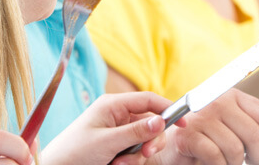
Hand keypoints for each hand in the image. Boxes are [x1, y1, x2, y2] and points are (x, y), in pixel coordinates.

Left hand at [41, 91, 180, 164]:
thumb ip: (135, 132)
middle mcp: (117, 115)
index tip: (184, 122)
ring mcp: (117, 131)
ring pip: (144, 141)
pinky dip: (130, 161)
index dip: (168, 108)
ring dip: (137, 156)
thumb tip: (161, 120)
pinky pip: (135, 152)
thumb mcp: (107, 142)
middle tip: (145, 154)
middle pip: (151, 123)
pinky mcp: (116, 146)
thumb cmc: (74, 152)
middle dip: (151, 140)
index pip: (148, 99)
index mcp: (112, 105)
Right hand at [150, 89, 258, 164]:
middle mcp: (218, 101)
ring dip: (236, 163)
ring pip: (235, 148)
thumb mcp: (237, 127)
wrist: (176, 149)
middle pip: (254, 134)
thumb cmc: (211, 139)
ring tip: (230, 162)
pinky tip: (217, 163)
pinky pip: (215, 156)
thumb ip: (258, 124)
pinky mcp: (188, 135)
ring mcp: (201, 116)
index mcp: (234, 96)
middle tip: (253, 162)